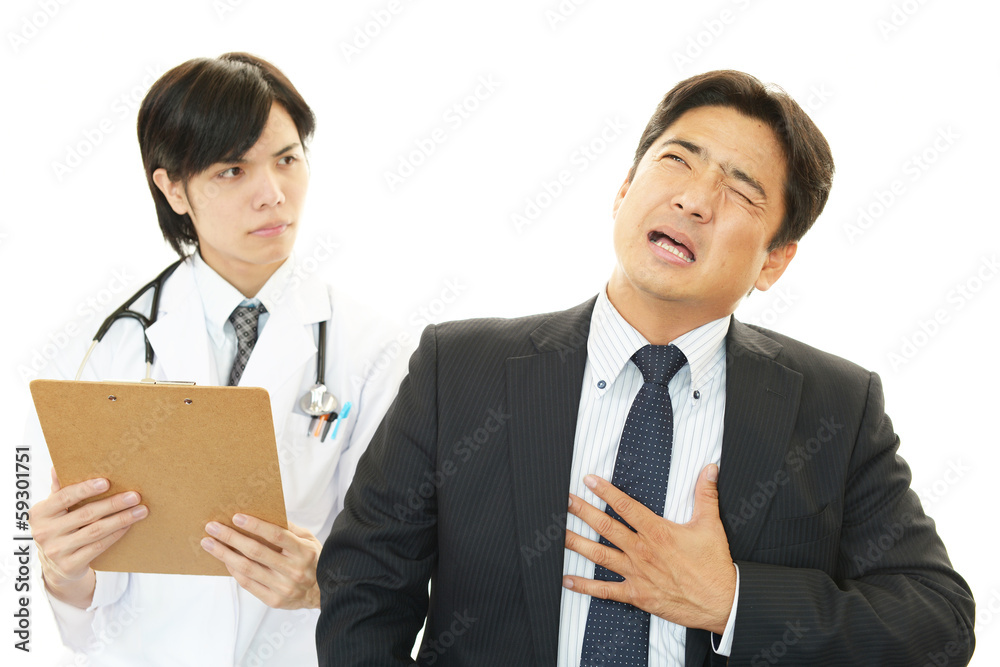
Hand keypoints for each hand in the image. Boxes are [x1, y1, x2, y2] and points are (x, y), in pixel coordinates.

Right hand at [29, 468, 147, 607]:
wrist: (55, 568)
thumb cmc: (58, 529)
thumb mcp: (53, 510)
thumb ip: (58, 490)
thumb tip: (57, 467)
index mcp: (39, 513)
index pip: (64, 497)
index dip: (85, 489)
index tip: (107, 482)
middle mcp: (45, 532)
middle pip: (86, 514)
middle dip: (113, 504)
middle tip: (135, 496)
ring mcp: (57, 551)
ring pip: (95, 531)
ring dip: (121, 519)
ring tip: (141, 510)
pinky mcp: (70, 565)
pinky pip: (99, 547)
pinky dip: (116, 534)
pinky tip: (129, 525)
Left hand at [201, 516, 321, 609]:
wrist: (323, 593)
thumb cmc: (313, 561)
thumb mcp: (309, 540)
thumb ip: (289, 529)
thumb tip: (264, 515)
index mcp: (304, 552)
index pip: (276, 536)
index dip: (255, 526)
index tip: (236, 517)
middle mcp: (293, 570)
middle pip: (256, 552)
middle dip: (231, 538)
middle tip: (212, 528)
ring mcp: (283, 587)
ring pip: (247, 569)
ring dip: (224, 554)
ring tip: (209, 543)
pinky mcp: (274, 600)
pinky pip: (248, 584)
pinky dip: (234, 571)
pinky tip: (224, 560)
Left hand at [562, 464, 736, 633]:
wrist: (721, 602)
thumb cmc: (714, 564)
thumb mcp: (711, 525)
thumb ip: (705, 494)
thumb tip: (710, 468)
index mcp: (657, 532)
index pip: (626, 506)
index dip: (605, 491)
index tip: (588, 480)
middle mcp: (642, 551)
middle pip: (606, 528)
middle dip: (582, 512)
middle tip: (563, 501)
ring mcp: (637, 573)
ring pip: (599, 555)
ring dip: (576, 543)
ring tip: (557, 534)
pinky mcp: (637, 595)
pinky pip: (605, 591)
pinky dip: (584, 586)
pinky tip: (567, 580)